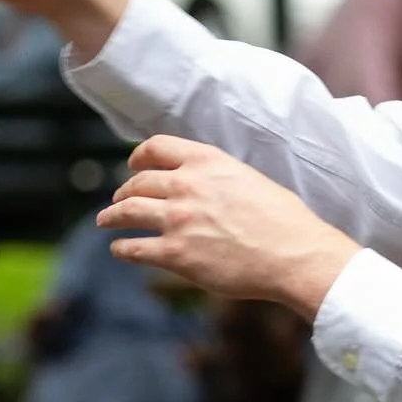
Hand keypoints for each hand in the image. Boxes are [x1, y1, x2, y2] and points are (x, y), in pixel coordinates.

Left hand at [100, 135, 360, 319]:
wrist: (295, 254)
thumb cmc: (284, 221)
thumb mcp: (249, 180)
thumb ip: (218, 180)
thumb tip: (205, 191)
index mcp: (206, 161)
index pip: (156, 148)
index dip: (139, 157)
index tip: (132, 166)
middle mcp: (186, 185)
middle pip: (138, 183)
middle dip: (124, 191)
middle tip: (119, 201)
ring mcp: (178, 220)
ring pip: (127, 212)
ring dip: (112, 216)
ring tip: (106, 221)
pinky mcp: (176, 254)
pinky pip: (134, 248)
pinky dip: (122, 248)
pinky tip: (119, 249)